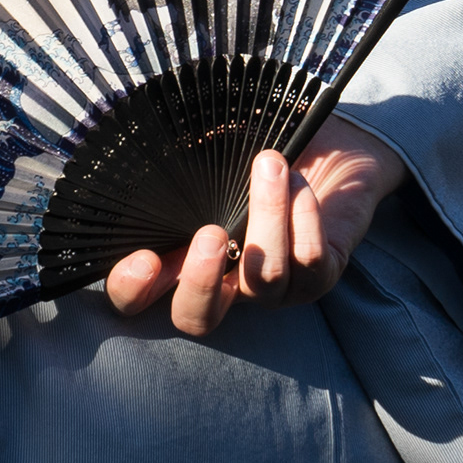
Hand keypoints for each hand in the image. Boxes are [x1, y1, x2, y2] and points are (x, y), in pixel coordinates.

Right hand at [103, 117, 404, 338]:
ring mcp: (273, 287)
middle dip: (199, 283)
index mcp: (183, 257)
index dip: (132, 290)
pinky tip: (298, 178)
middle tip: (210, 234)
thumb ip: (184, 154)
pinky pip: (307, 258)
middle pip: (196, 319)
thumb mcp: (214, 146)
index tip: (145, 259)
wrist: (331, 147)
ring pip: (264, 278)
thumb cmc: (258, 147)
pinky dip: (302, 213)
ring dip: (265, 214)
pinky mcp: (318, 277)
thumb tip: (161, 143)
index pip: (140, 296)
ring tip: (269, 162)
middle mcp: (225, 282)